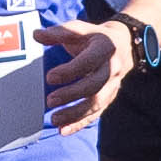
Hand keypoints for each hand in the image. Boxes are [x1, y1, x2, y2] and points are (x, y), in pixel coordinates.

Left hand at [38, 13, 129, 130]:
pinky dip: (80, 123)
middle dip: (72, 95)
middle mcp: (112, 68)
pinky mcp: (109, 98)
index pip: (88, 62)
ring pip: (97, 103)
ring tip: (54, 120)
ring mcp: (113, 85)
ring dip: (75, 114)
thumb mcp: (81, 29)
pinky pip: (96, 114)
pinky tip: (63, 131)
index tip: (49, 78)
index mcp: (105, 48)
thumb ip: (59, 32)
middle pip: (94, 86)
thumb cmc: (95, 37)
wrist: (124, 45)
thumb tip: (36, 35)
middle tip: (50, 100)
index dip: (70, 71)